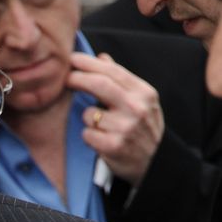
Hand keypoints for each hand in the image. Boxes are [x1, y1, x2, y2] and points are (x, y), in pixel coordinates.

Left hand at [68, 51, 164, 186]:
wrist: (154, 164)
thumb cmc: (142, 129)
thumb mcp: (140, 101)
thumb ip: (121, 80)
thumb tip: (102, 57)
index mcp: (144, 93)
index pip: (112, 71)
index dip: (89, 63)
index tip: (72, 59)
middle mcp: (137, 108)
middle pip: (99, 84)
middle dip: (78, 78)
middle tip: (66, 78)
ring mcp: (126, 128)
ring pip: (88, 113)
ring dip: (87, 117)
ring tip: (100, 125)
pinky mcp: (114, 146)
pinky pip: (87, 134)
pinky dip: (89, 136)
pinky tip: (100, 140)